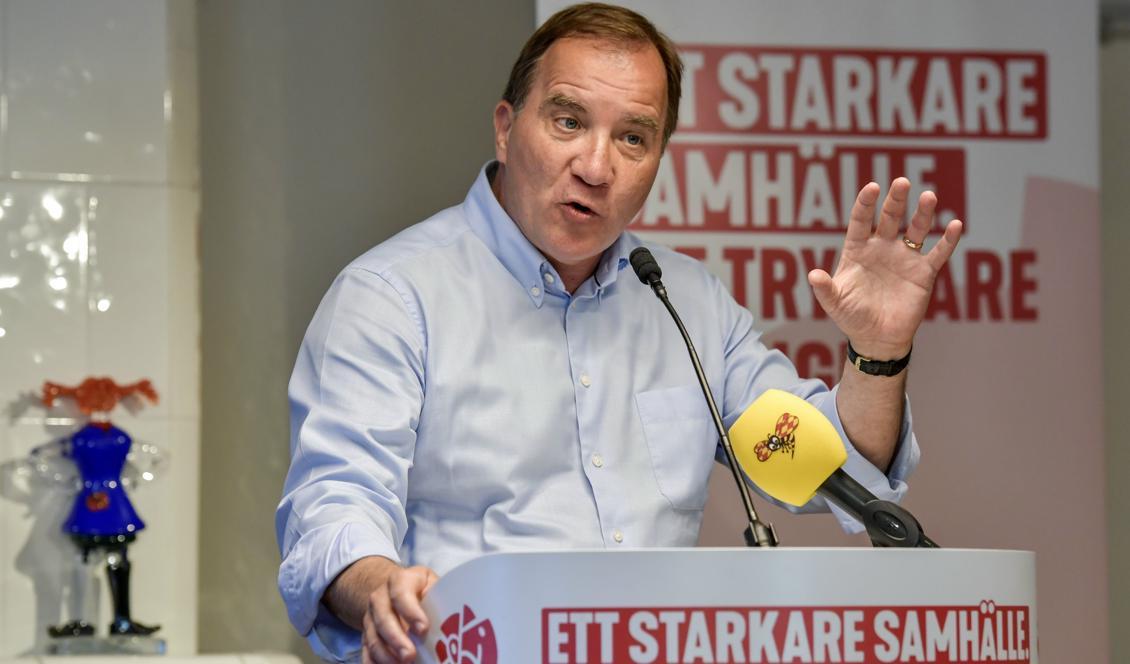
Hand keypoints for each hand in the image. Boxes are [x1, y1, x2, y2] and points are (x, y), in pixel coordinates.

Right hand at [324, 556, 438, 663]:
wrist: (395, 591)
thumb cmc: (423, 591)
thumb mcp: (433, 586)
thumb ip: (439, 600)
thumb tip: (455, 625)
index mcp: (400, 580)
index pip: (400, 592)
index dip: (411, 612)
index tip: (423, 629)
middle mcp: (380, 598)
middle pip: (384, 618)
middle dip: (396, 639)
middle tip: (409, 656)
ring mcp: (371, 617)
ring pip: (373, 637)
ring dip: (386, 655)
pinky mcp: (366, 635)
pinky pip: (366, 651)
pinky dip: (375, 662)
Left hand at [808, 177, 962, 358]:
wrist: (877, 338)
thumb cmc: (852, 318)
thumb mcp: (835, 303)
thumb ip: (824, 289)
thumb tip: (813, 275)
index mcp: (858, 250)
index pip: (861, 220)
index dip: (865, 203)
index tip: (872, 187)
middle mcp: (882, 248)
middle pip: (890, 217)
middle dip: (896, 200)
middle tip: (902, 182)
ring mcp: (904, 258)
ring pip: (916, 229)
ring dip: (923, 213)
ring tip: (929, 196)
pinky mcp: (923, 273)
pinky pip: (938, 253)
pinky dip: (948, 240)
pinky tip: (956, 225)